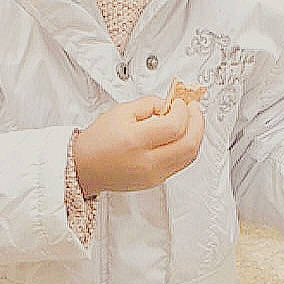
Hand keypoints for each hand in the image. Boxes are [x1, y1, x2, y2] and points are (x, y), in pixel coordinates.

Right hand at [72, 95, 204, 195]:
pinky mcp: (156, 181)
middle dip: (198, 122)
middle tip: (194, 109)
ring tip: (190, 120)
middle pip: (189, 144)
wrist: (85, 167)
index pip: (175, 126)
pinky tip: (182, 135)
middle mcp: (147, 162)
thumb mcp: (121, 112)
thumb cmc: (98, 141)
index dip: (183, 110)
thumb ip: (149, 104)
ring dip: (196, 135)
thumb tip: (170, 104)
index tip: (179, 102)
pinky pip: (182, 164)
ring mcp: (154, 175)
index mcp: (136, 141)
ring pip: (190, 156)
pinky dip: (187, 147)